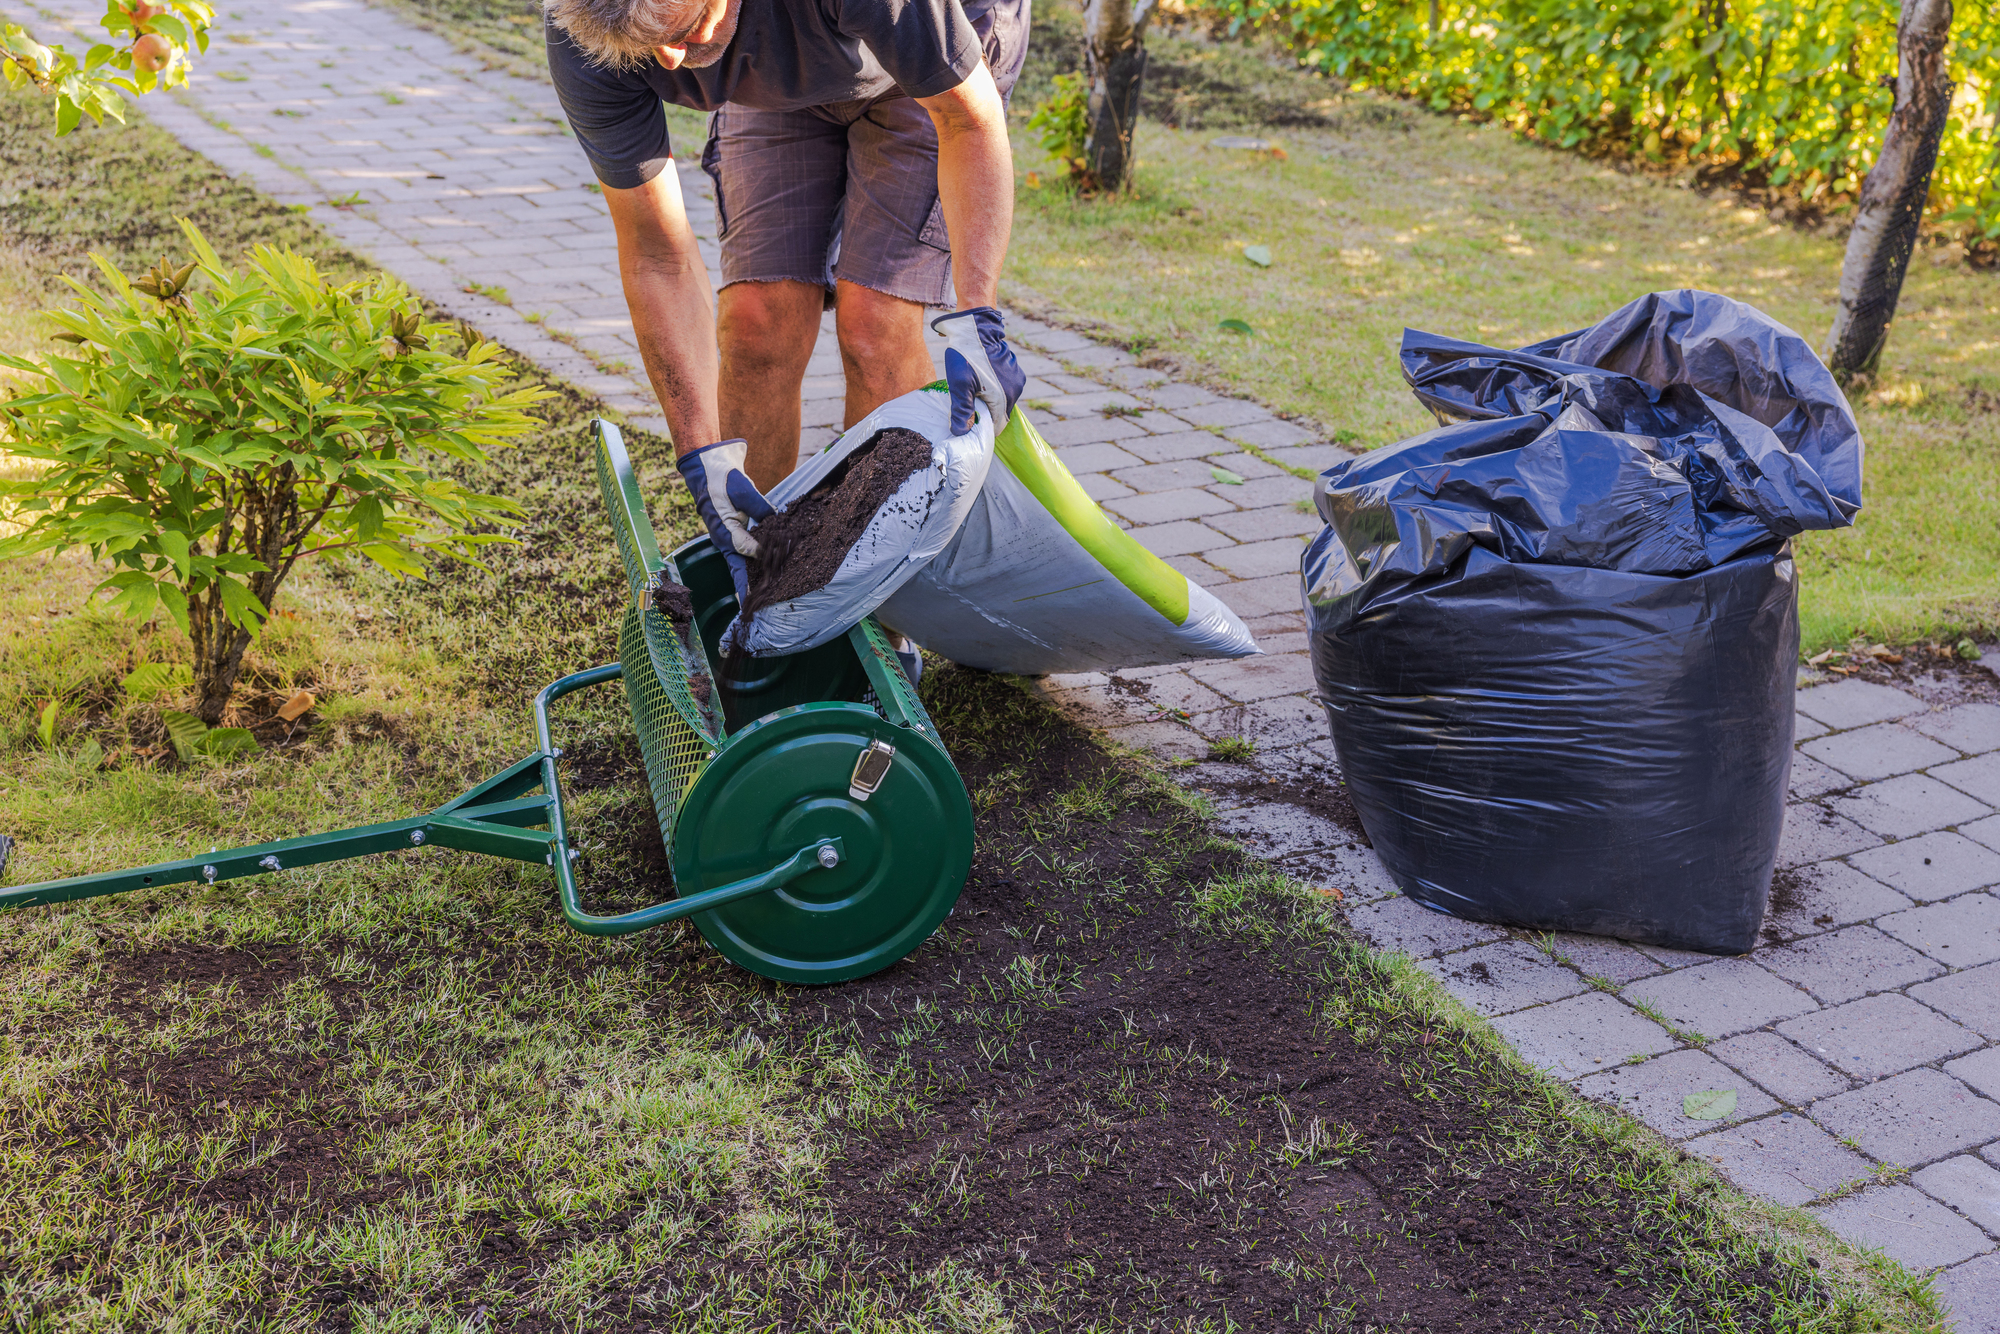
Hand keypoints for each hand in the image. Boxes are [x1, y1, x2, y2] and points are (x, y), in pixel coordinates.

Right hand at [676, 438, 773, 605]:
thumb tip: (776, 527)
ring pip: (745, 565)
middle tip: (756, 611)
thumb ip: (760, 509)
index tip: (775, 570)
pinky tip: (772, 572)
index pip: (744, 554)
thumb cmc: (723, 479)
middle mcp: (727, 541)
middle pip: (740, 571)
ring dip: (756, 580)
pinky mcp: (739, 534)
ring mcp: (732, 539)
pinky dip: (760, 564)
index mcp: (724, 533)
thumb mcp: (743, 491)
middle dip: (750, 590)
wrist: (711, 467)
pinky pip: (749, 554)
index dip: (761, 561)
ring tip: (767, 598)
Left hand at [931, 306, 1024, 435]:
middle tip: (967, 403)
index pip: (996, 426)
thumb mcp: (959, 385)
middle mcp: (1016, 391)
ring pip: (1002, 400)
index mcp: (1004, 398)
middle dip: (985, 413)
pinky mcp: (1016, 370)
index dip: (982, 427)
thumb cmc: (966, 356)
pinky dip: (994, 388)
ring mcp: (1017, 379)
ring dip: (989, 400)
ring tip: (973, 388)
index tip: (969, 421)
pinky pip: (1005, 387)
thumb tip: (961, 433)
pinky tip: (980, 378)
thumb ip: (962, 411)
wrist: (976, 327)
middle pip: (999, 413)